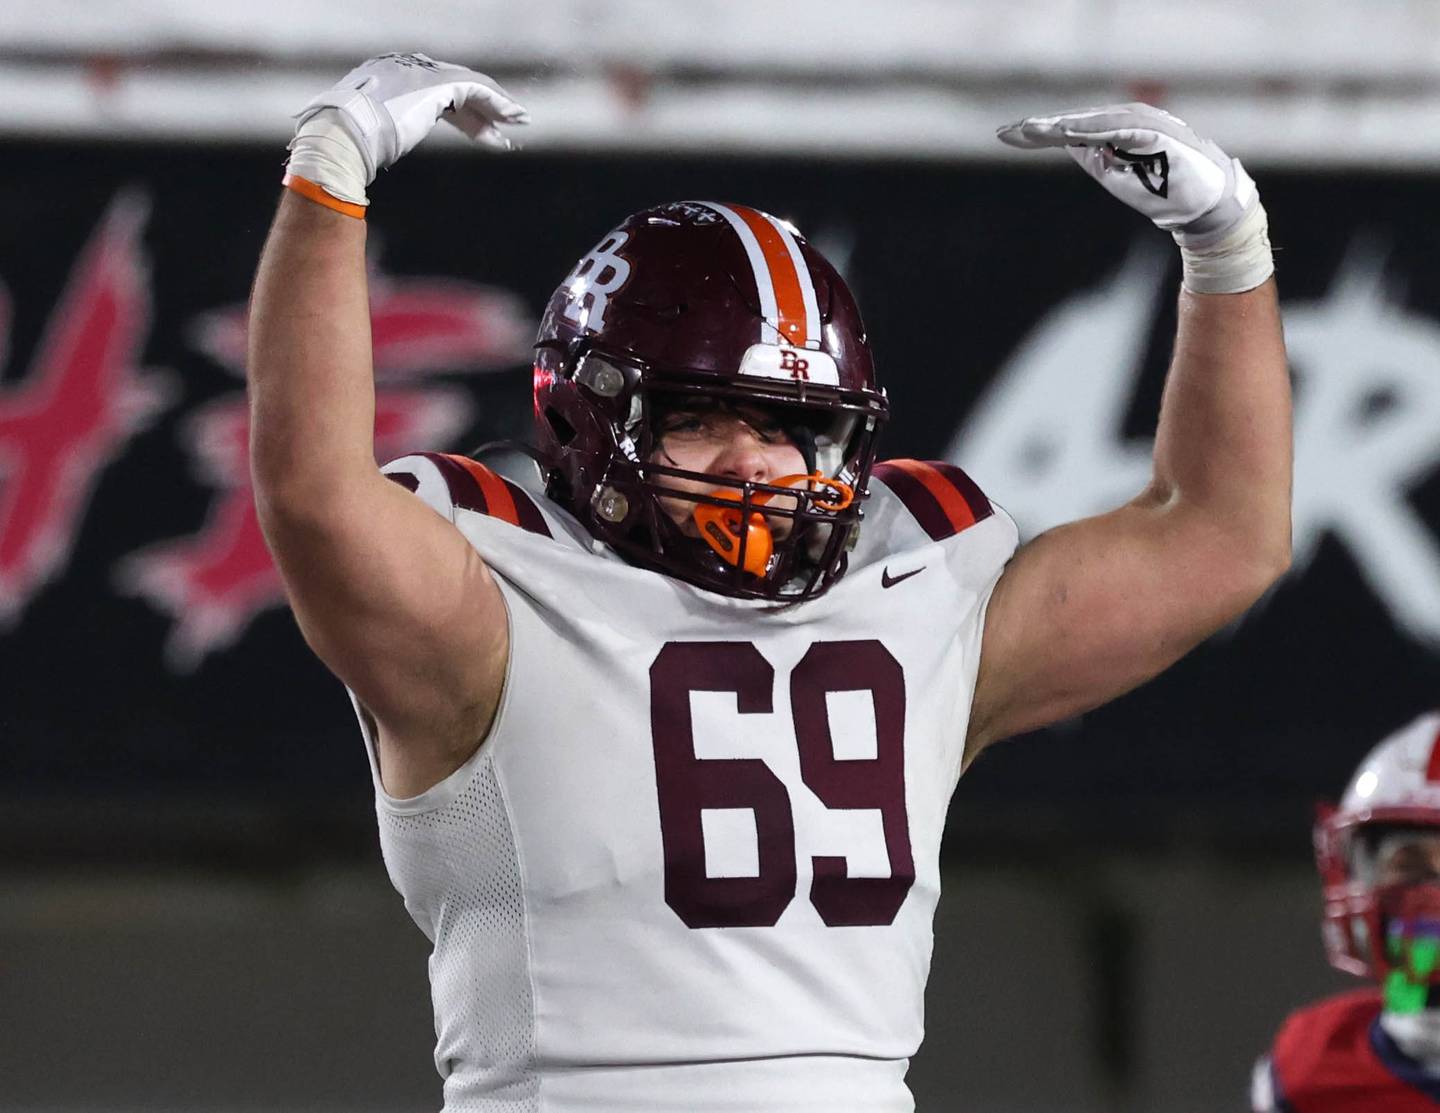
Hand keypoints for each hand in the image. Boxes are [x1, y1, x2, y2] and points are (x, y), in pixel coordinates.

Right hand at [294, 52, 528, 184]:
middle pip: (453, 87)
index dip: (460, 111)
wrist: (341, 136)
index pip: (433, 91)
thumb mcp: (365, 137)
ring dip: (496, 106)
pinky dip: (496, 104)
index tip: (478, 129)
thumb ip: (377, 137)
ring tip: (518, 122)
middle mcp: (404, 66)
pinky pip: (476, 90)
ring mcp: (419, 72)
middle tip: (505, 123)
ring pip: (468, 86)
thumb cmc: (345, 146)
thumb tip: (372, 158)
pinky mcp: (435, 84)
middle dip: (482, 107)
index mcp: (385, 75)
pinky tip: (512, 118)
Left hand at [996, 102, 1254, 241]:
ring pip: (1095, 122)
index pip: (1072, 130)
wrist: (1204, 204)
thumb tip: (1066, 142)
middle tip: (1008, 132)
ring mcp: (1145, 126)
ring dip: (1063, 126)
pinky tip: (1069, 134)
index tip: (1007, 136)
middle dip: (1043, 127)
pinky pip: (1122, 130)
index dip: (1040, 133)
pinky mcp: (1158, 135)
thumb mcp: (1117, 174)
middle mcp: (1129, 123)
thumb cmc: (1162, 189)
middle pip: (1078, 122)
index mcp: (1117, 132)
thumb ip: (1095, 155)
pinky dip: (1096, 130)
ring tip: (1031, 131)